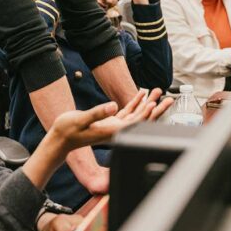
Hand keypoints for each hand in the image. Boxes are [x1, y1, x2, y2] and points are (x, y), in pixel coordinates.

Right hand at [50, 88, 173, 152]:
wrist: (60, 139)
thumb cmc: (68, 130)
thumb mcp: (82, 119)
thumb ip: (98, 112)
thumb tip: (113, 106)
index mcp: (113, 130)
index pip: (137, 123)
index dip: (149, 114)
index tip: (159, 104)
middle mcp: (117, 130)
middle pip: (142, 120)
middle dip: (157, 109)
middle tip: (170, 98)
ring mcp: (114, 126)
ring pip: (136, 115)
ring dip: (148, 104)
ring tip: (158, 91)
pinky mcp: (109, 122)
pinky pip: (127, 112)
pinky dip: (135, 103)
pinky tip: (141, 94)